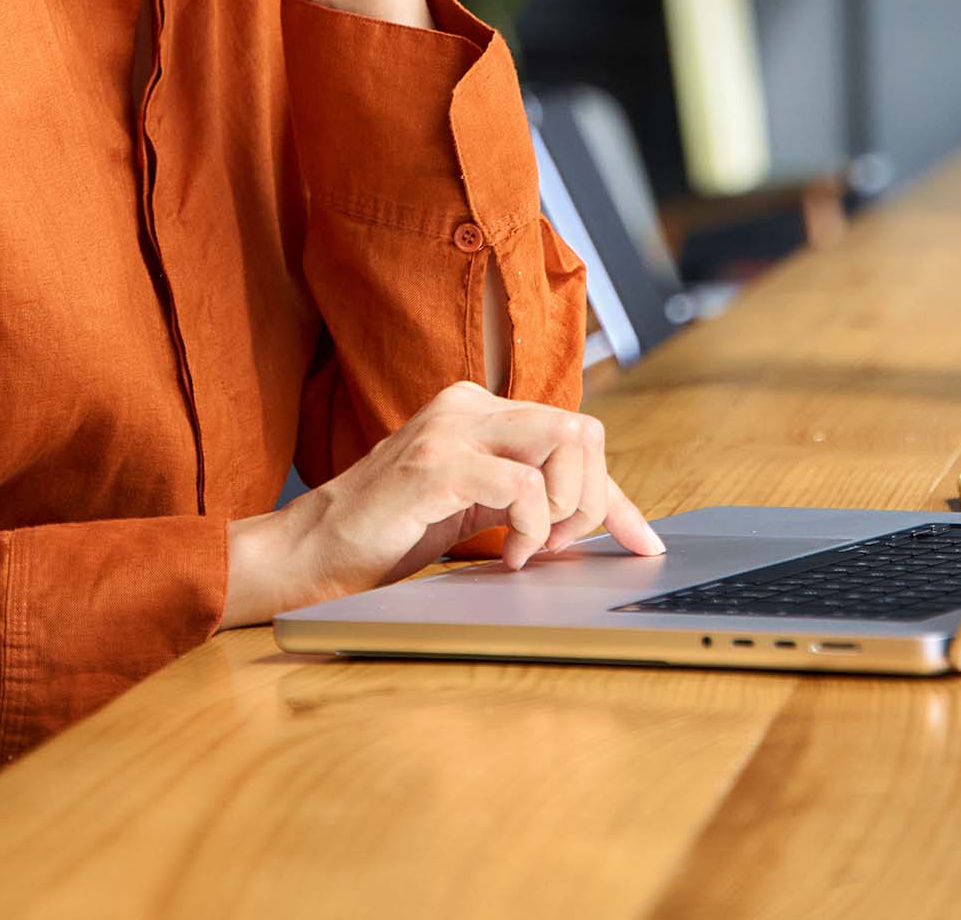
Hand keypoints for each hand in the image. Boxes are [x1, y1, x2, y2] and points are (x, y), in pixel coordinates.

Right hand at [228, 381, 664, 623]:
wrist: (317, 550)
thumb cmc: (394, 532)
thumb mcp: (478, 510)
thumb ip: (531, 500)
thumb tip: (609, 523)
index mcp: (478, 409)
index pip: (575, 434)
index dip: (615, 494)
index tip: (643, 542)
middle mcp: (468, 405)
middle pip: (581, 430)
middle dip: (592, 498)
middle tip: (559, 546)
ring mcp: (451, 429)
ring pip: (564, 444)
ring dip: (565, 509)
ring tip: (532, 549)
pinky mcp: (437, 464)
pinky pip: (524, 486)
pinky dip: (531, 529)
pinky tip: (507, 556)